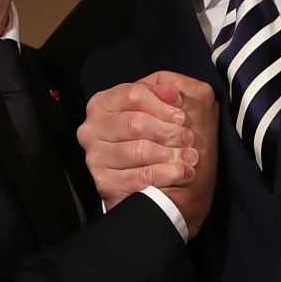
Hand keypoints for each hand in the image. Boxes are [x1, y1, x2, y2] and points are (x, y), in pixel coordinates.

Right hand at [78, 71, 218, 235]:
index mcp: (103, 103)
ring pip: (139, 150)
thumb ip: (169, 91)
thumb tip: (169, 90)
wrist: (161, 191)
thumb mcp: (170, 109)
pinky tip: (183, 173)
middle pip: (135, 123)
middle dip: (169, 131)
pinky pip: (141, 176)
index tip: (182, 116)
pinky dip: (168, 174)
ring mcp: (94, 157)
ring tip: (189, 157)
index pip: (133, 94)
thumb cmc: (165, 143)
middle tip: (189, 139)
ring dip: (171, 154)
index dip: (162, 105)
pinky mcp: (104, 183)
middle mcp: (91, 128)